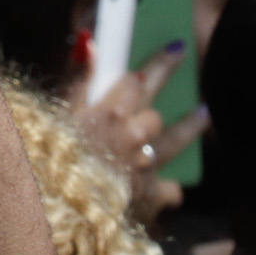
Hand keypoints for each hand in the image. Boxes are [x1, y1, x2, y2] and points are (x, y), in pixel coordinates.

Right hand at [73, 45, 206, 222]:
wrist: (57, 210)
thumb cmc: (52, 158)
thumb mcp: (59, 117)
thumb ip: (80, 82)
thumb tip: (92, 44)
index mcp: (107, 113)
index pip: (139, 79)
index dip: (159, 63)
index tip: (175, 49)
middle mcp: (131, 136)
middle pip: (156, 113)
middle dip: (166, 100)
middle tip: (185, 73)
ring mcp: (144, 166)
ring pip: (175, 141)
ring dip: (190, 126)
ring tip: (203, 113)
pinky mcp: (150, 196)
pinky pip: (171, 190)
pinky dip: (167, 190)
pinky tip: (169, 188)